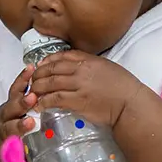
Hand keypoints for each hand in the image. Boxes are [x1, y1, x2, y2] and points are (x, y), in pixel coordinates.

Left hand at [0, 67, 37, 161]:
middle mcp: (5, 121)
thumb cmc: (6, 152)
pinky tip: (32, 67)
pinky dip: (23, 78)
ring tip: (34, 74)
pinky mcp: (10, 101)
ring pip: (14, 97)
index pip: (13, 132)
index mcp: (5, 137)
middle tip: (32, 99)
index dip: (20, 127)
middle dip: (21, 105)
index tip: (29, 123)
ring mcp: (7, 110)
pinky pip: (16, 88)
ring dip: (24, 86)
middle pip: (12, 112)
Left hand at [28, 49, 149, 128]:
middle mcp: (82, 70)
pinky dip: (44, 101)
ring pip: (50, 83)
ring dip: (37, 87)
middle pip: (53, 68)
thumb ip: (91, 65)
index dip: (48, 60)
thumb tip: (76, 67)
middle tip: (31, 79)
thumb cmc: (123, 87)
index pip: (62, 56)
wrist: (130, 104)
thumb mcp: (107, 67)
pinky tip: (39, 105)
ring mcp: (79, 85)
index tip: (40, 65)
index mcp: (89, 60)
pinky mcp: (78, 101)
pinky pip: (55, 99)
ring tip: (31, 92)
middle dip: (38, 74)